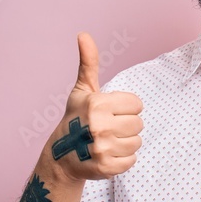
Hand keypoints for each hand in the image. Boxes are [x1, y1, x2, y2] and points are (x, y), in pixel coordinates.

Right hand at [47, 32, 142, 180]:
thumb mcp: (82, 90)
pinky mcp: (106, 167)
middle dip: (126, 126)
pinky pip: (132, 160)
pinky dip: (122, 160)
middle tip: (107, 129)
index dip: (125, 108)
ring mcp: (102, 148)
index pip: (137, 104)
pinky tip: (107, 155)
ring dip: (125, 143)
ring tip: (107, 142)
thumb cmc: (76, 118)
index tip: (109, 113)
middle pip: (139, 123)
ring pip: (137, 142)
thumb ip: (88, 62)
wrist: (61, 156)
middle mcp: (99, 125)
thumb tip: (83, 34)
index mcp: (97, 104)